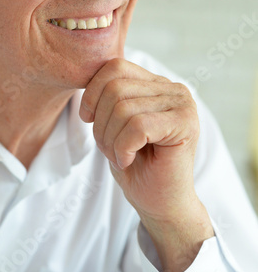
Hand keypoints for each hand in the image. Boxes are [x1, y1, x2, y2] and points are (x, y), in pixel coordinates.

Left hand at [79, 58, 213, 271]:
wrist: (160, 205)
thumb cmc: (136, 165)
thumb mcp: (114, 122)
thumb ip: (110, 95)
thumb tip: (87, 74)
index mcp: (156, 83)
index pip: (115, 66)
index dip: (93, 93)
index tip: (88, 119)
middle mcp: (173, 88)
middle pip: (115, 88)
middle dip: (101, 124)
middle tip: (110, 148)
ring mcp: (182, 104)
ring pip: (123, 109)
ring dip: (111, 140)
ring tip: (120, 156)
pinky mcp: (185, 124)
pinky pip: (137, 126)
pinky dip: (122, 148)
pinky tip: (128, 160)